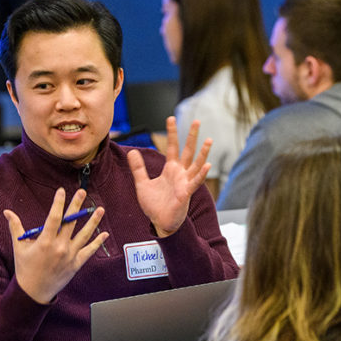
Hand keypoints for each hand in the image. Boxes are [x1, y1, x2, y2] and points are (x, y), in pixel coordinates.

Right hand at [4, 188, 106, 303]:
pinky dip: (97, 243)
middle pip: (70, 222)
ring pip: (84, 235)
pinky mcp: (76, 265)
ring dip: (93, 222)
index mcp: (45, 241)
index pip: (54, 217)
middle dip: (76, 205)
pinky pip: (89, 252)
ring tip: (100, 209)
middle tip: (82, 191)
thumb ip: (15, 227)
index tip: (61, 191)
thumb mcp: (19, 247)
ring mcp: (69, 256)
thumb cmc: (25, 268)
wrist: (34, 292)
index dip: (58, 203)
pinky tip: (104, 233)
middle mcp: (59, 247)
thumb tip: (7, 211)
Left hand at [127, 117, 211, 236]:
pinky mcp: (185, 193)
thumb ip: (138, 168)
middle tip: (196, 121)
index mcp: (170, 169)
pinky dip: (201, 174)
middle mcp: (180, 173)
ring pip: (195, 165)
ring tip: (209, 140)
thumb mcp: (142, 184)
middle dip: (191, 136)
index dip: (172, 133)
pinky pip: (195, 182)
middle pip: (187, 151)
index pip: (172, 147)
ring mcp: (184, 182)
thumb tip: (132, 151)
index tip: (171, 118)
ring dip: (203, 153)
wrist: (159, 222)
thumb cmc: (154, 205)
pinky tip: (207, 165)